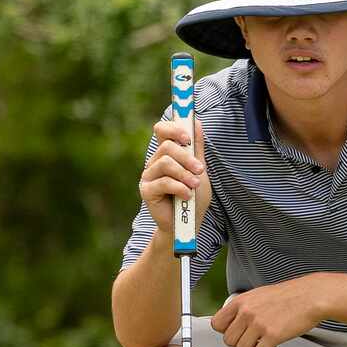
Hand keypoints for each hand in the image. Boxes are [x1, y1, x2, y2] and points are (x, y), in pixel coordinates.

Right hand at [138, 115, 210, 237]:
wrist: (188, 224)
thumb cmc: (193, 197)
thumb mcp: (199, 170)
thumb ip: (196, 148)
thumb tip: (196, 122)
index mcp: (166, 154)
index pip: (162, 130)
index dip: (173, 128)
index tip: (188, 137)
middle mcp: (154, 162)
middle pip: (167, 146)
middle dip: (187, 157)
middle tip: (200, 170)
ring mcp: (148, 176)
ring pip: (166, 163)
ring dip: (185, 174)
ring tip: (194, 185)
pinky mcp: (146, 191)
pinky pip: (163, 182)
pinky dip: (179, 188)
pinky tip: (186, 196)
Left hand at [210, 276, 325, 346]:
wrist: (311, 296)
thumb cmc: (288, 295)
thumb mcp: (259, 295)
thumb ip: (244, 307)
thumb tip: (231, 323)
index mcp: (241, 301)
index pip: (217, 324)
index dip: (225, 332)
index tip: (236, 335)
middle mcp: (247, 312)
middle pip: (229, 340)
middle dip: (239, 344)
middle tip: (251, 343)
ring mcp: (259, 324)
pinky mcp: (273, 335)